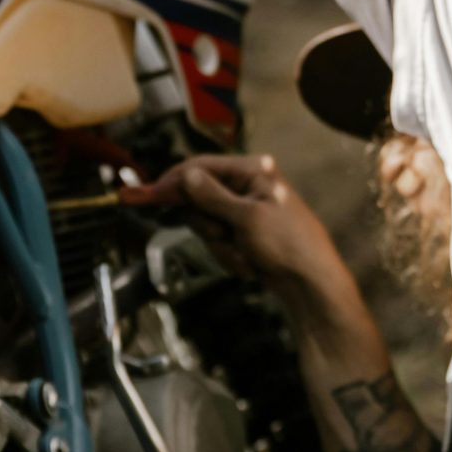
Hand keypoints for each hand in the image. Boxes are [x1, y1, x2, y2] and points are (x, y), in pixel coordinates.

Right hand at [122, 153, 356, 314]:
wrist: (311, 283)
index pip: (199, 168)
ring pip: (206, 225)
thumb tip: (185, 175)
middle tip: (226, 236)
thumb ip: (211, 196)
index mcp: (252, 171)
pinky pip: (220, 243)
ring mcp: (245, 212)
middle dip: (209, 226)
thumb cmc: (288, 244)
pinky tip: (252, 265)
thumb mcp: (246, 218)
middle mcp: (247, 186)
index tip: (140, 195)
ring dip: (222, 246)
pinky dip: (231, 257)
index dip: (170, 183)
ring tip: (247, 255)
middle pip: (198, 199)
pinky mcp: (245, 235)